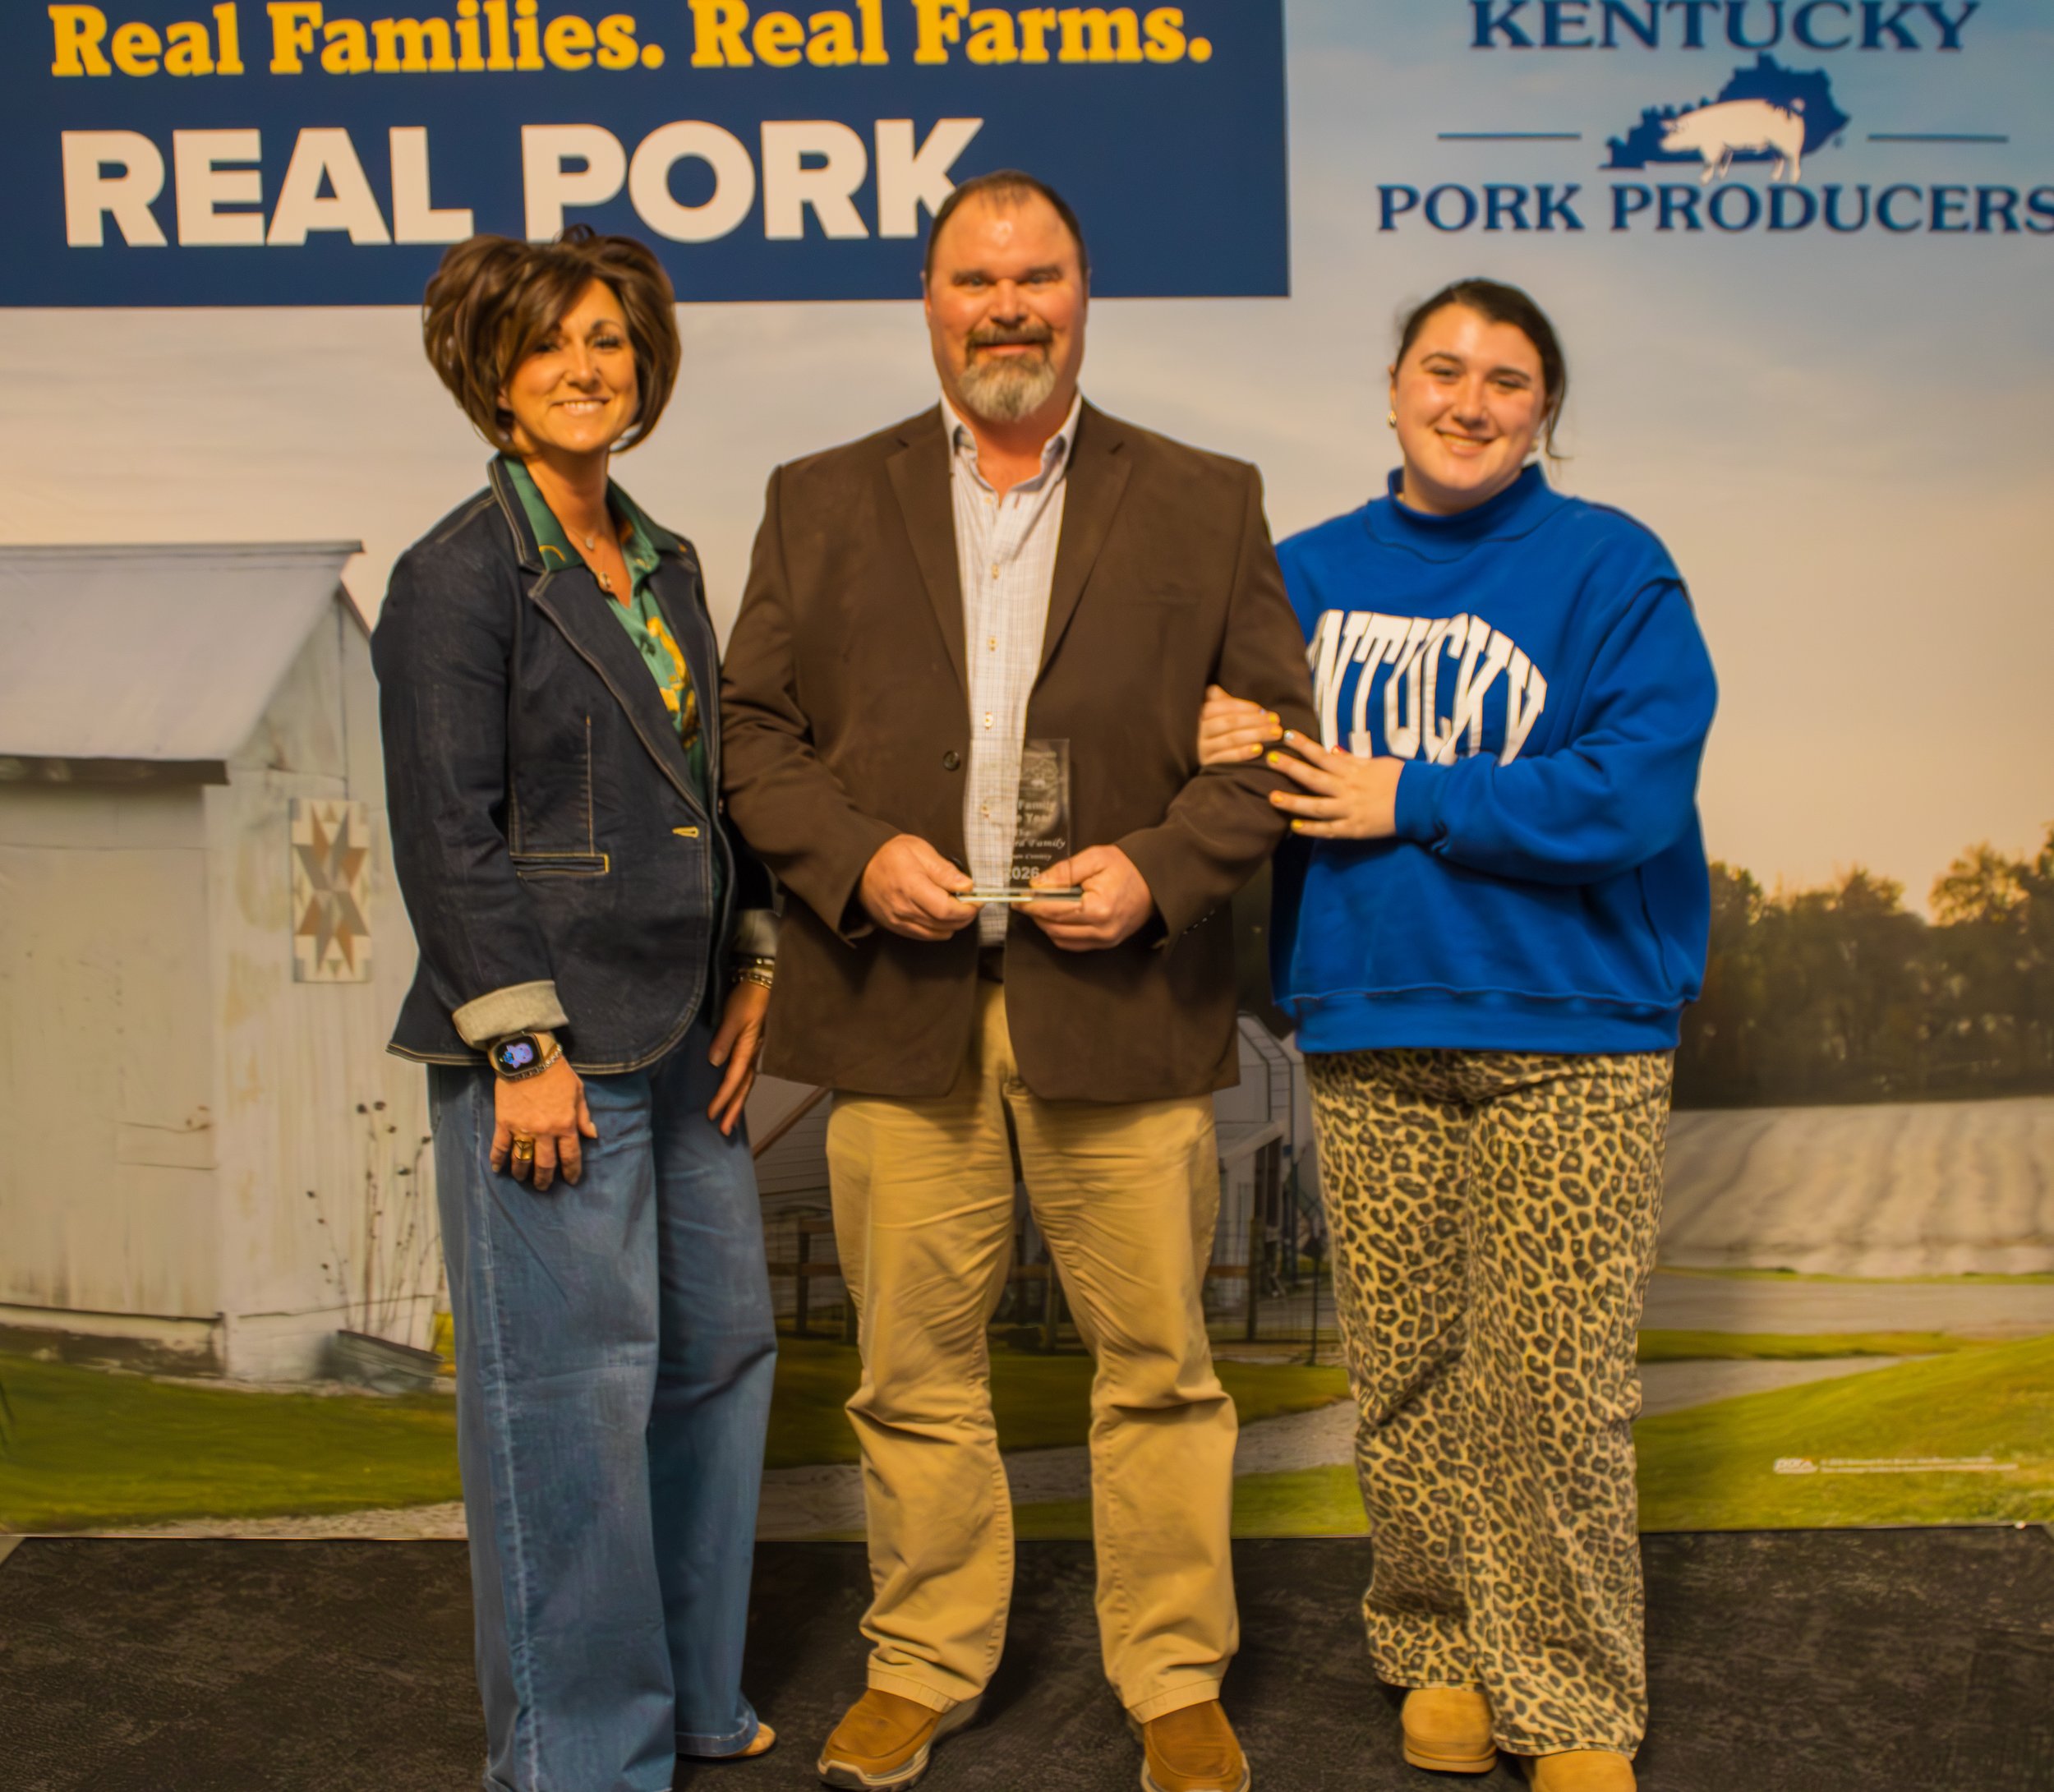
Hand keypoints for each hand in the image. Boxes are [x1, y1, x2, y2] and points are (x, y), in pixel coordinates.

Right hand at [491, 1059, 596, 1192]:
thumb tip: (592, 1134)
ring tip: (523, 1179)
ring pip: (522, 1160)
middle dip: (545, 1179)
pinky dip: (498, 1160)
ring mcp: (522, 1129)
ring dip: (523, 1173)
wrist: (528, 1057)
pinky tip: (498, 1169)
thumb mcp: (578, 1092)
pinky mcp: (504, 1123)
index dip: (572, 1171)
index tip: (571, 1180)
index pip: (570, 1156)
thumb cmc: (557, 1073)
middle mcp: (545, 1132)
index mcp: (565, 1125)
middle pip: (545, 1164)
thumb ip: (583, 1116)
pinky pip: (500, 1147)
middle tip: (543, 1187)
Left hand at [707, 978, 769, 1136]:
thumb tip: (714, 1062)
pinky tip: (736, 1093)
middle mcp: (752, 1054)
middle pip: (743, 1088)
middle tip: (725, 1131)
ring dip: (738, 1102)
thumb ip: (724, 1039)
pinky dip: (740, 1088)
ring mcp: (753, 1051)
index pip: (733, 1080)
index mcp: (747, 1049)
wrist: (763, 982)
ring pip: (746, 1083)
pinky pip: (746, 1074)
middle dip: (733, 1110)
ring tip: (730, 1120)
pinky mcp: (751, 1045)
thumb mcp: (734, 1016)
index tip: (711, 1115)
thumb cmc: (748, 997)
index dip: (722, 1098)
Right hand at [859, 834, 980, 940]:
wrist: (860, 866)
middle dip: (965, 915)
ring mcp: (899, 921)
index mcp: (911, 886)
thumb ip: (944, 870)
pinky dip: (940, 928)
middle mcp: (904, 908)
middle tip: (972, 901)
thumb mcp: (920, 850)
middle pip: (945, 924)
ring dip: (954, 923)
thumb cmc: (890, 855)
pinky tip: (942, 914)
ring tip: (957, 906)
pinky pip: (926, 936)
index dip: (968, 908)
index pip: (946, 910)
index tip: (978, 899)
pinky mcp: (897, 928)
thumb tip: (967, 885)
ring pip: (938, 933)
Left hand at [1019, 845, 1154, 950]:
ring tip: (1040, 908)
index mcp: (1099, 908)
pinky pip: (1073, 944)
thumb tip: (1037, 884)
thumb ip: (1063, 872)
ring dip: (1046, 925)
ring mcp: (1105, 940)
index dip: (1032, 905)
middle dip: (1036, 915)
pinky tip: (1055, 918)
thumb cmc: (1128, 868)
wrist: (1155, 882)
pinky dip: (1059, 933)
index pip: (1054, 910)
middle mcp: (1102, 929)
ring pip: (1061, 939)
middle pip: (1054, 928)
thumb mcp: (1095, 858)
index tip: (1019, 899)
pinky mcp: (1106, 943)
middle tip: (1026, 902)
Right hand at [1198, 683, 1282, 767]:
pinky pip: (1227, 758)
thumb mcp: (1209, 710)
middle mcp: (1197, 730)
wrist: (1189, 757)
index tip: (1264, 710)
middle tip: (1276, 722)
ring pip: (1231, 739)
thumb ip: (1221, 700)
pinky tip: (1259, 749)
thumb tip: (1244, 702)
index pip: (1223, 707)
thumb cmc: (1208, 729)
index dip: (1245, 707)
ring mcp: (1201, 748)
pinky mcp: (1206, 764)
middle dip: (1256, 721)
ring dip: (1256, 735)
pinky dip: (1243, 753)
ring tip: (1274, 734)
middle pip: (1230, 722)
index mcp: (1198, 713)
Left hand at [1267, 730, 1402, 839]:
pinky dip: (1311, 829)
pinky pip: (1329, 830)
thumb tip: (1333, 749)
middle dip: (1291, 768)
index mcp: (1354, 770)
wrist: (1422, 802)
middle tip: (1269, 760)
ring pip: (1316, 806)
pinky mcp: (1355, 828)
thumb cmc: (1401, 779)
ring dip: (1293, 802)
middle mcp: (1348, 788)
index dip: (1304, 745)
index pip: (1323, 755)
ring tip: (1272, 797)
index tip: (1286, 735)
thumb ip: (1352, 759)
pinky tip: (1294, 826)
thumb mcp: (1377, 763)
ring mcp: (1350, 809)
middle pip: (1314, 777)